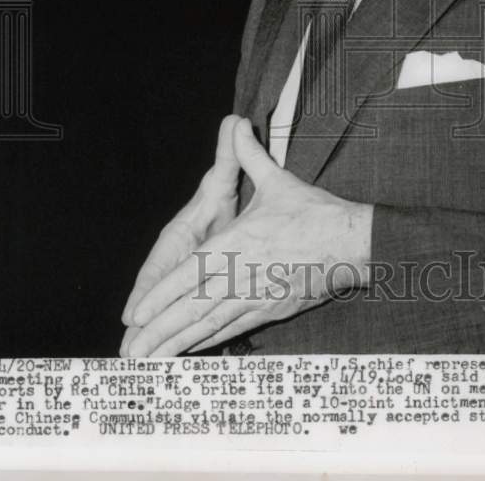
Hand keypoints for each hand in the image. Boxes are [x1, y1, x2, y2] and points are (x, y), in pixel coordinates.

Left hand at [124, 117, 372, 356]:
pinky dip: (209, 340)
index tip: (136, 314)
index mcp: (238, 243)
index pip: (190, 273)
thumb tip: (236, 124)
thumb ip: (249, 156)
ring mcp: (257, 296)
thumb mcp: (278, 181)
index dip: (161, 296)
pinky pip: (233, 329)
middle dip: (159, 333)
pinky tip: (191, 349)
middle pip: (193, 308)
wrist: (353, 244)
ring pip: (210, 325)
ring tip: (151, 359)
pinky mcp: (272, 309)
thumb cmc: (315, 213)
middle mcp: (242, 274)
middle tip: (130, 354)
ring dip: (179, 344)